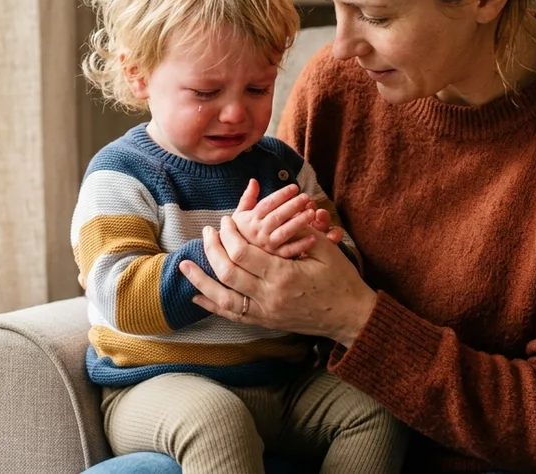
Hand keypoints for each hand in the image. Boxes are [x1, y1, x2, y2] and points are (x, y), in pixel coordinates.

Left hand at [179, 215, 376, 346]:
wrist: (350, 317)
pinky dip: (212, 306)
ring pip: (223, 298)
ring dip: (201, 280)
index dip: (229, 235)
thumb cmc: (341, 280)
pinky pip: (232, 315)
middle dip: (212, 250)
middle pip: (227, 273)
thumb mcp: (326, 249)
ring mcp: (266, 313)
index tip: (226, 220)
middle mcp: (270, 297)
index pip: (242, 253)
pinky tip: (197, 296)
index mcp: (284, 276)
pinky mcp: (265, 322)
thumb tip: (275, 213)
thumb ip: (299, 231)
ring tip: (185, 265)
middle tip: (208, 232)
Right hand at [230, 179, 336, 258]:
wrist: (233, 257)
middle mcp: (259, 232)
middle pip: (278, 216)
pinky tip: (313, 237)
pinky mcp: (275, 257)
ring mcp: (267, 245)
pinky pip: (289, 251)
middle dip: (292, 205)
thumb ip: (247, 198)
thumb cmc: (239, 232)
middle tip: (306, 197)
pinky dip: (301, 245)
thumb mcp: (239, 215)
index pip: (268, 204)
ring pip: (284, 232)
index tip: (295, 187)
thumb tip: (254, 181)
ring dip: (299, 222)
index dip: (281, 194)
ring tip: (312, 213)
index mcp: (251, 219)